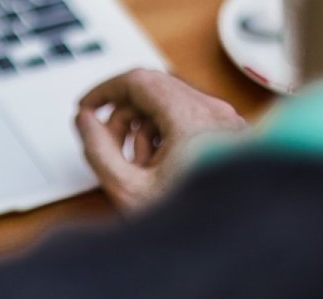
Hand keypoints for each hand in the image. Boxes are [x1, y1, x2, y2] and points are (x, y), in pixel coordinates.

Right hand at [74, 68, 246, 210]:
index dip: (104, 91)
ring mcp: (226, 121)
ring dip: (143, 128)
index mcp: (191, 118)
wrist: (237, 241)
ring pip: (169, 104)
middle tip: (107, 144)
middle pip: (152, 90)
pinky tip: (160, 168)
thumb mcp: (130, 189)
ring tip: (139, 166)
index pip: (138, 80)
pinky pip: (187, 119)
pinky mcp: (230, 134)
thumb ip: (98, 149)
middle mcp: (214, 112)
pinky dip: (165, 134)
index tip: (86, 107)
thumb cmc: (197, 223)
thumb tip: (85, 120)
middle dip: (123, 115)